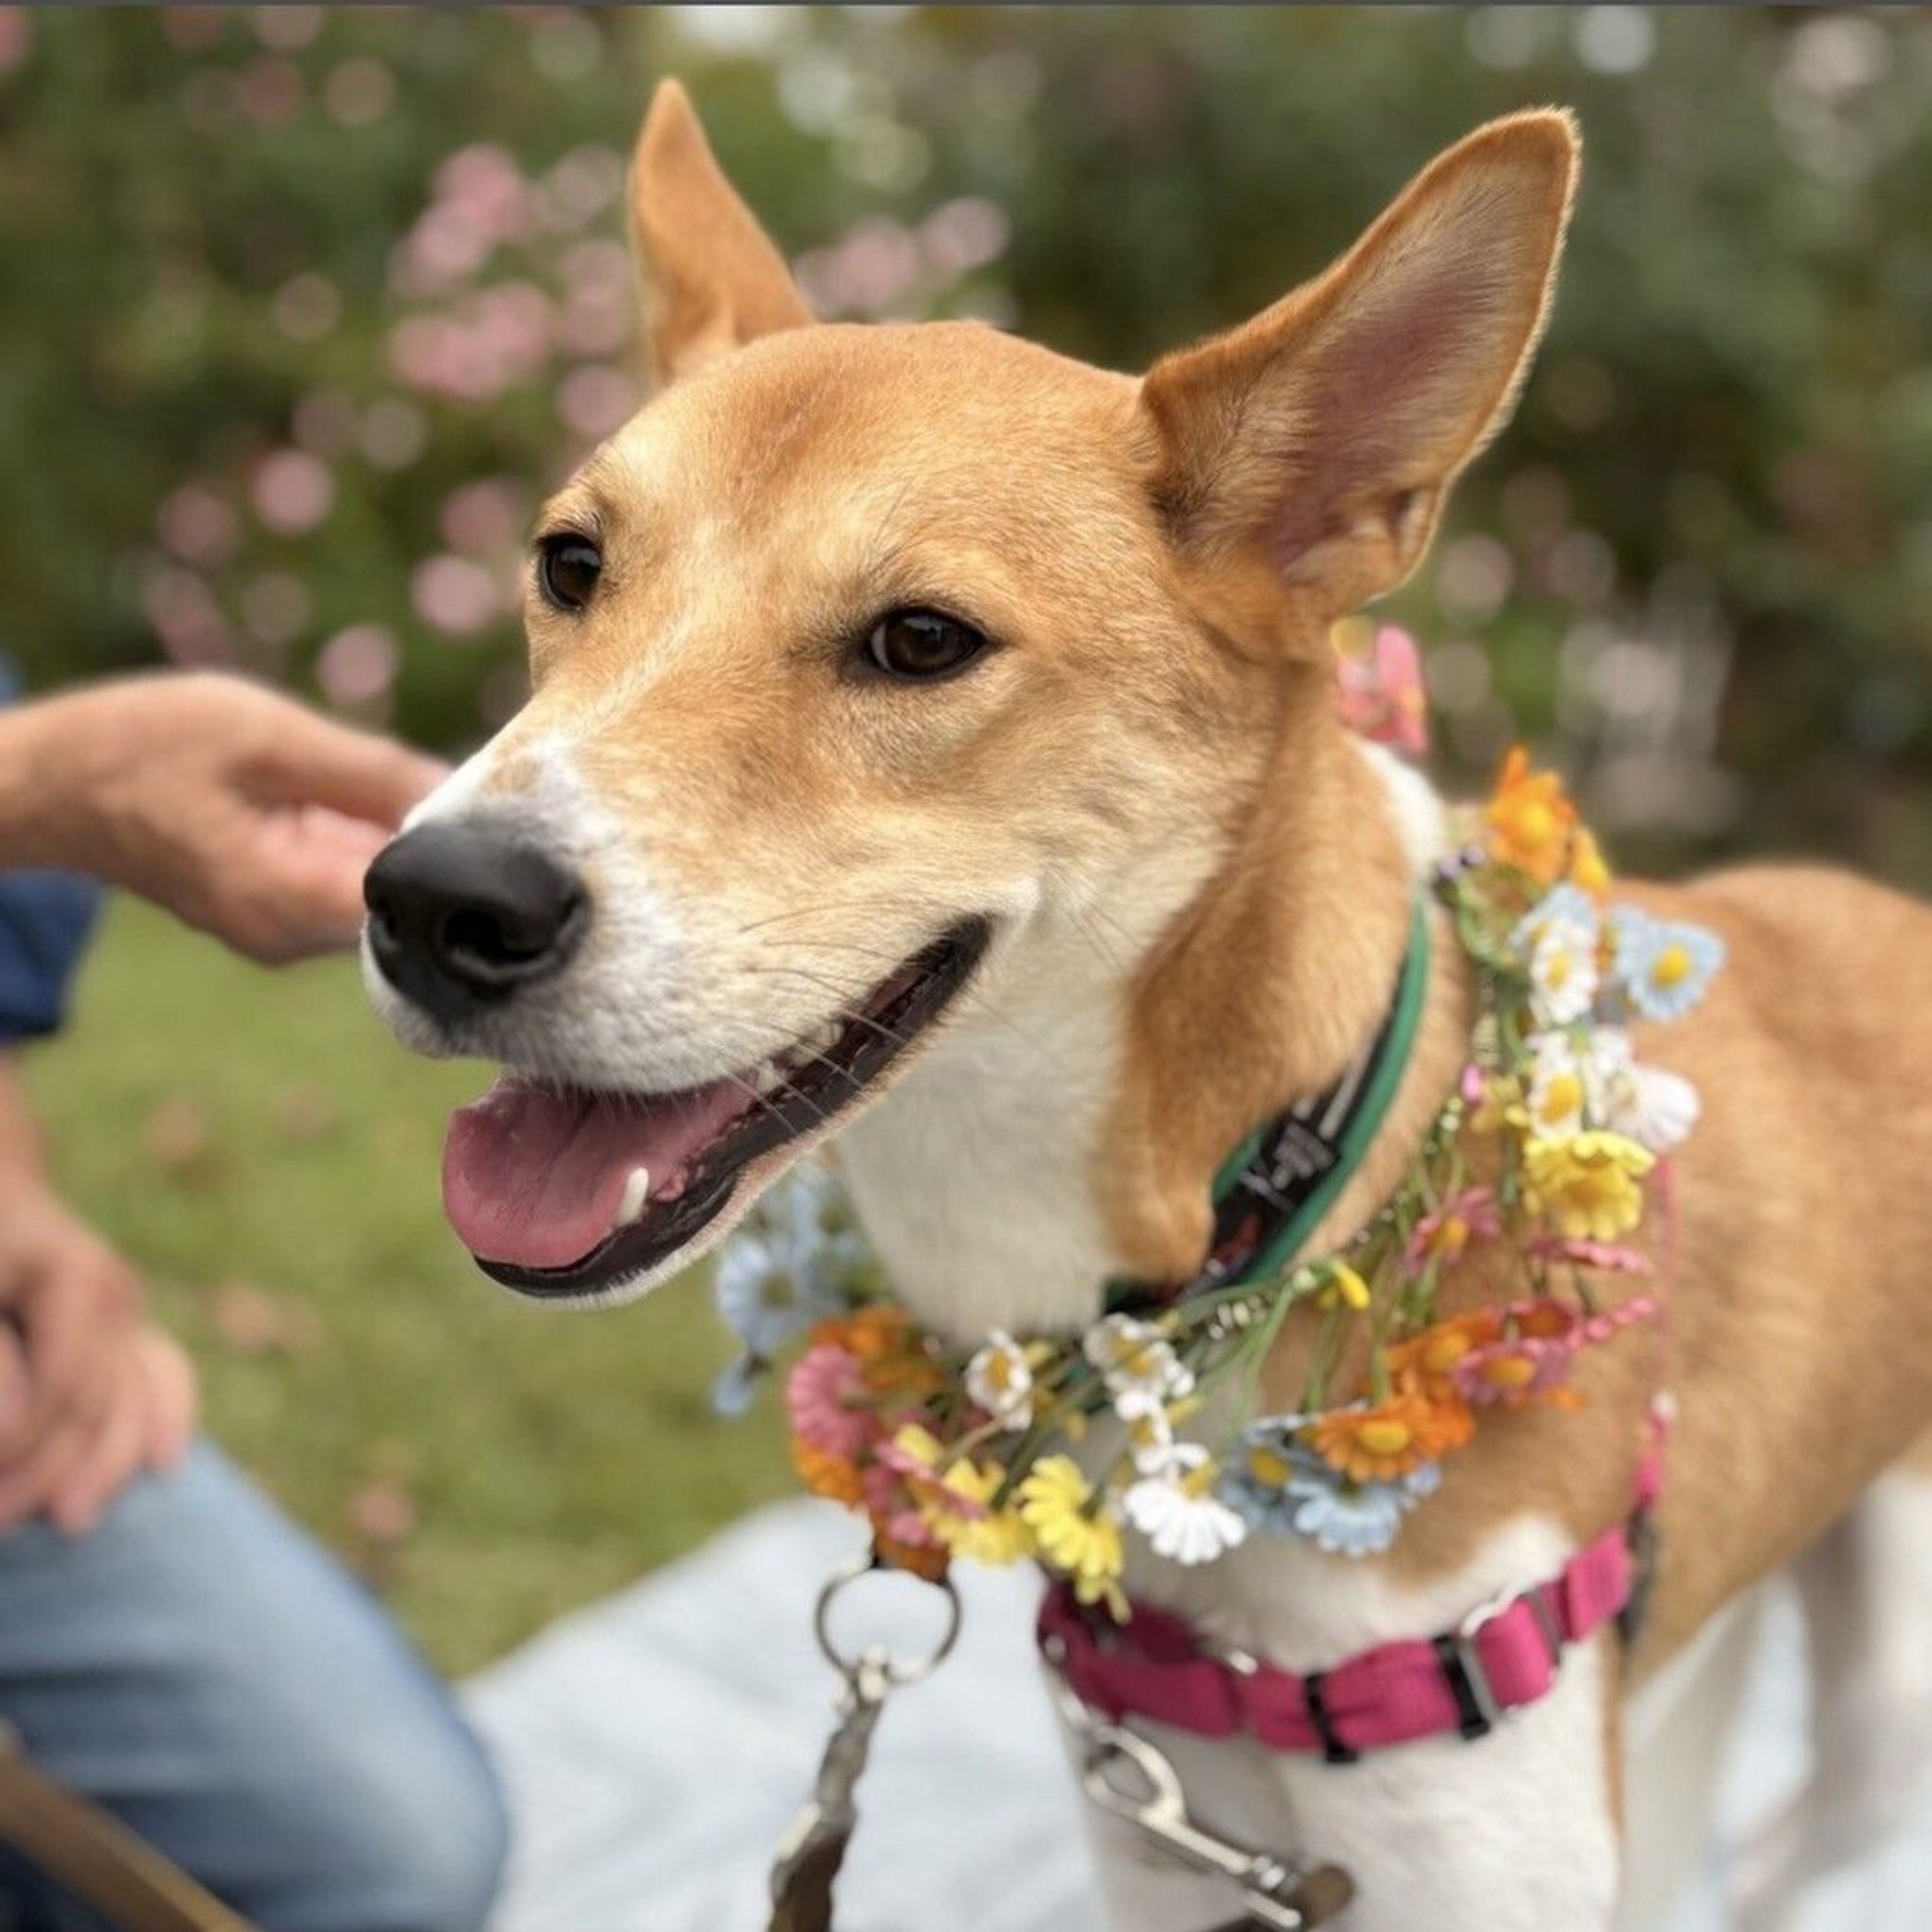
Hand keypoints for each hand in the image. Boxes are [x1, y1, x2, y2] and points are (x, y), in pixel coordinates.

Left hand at [0, 1177, 196, 1534]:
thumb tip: (14, 1429)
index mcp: (68, 1274)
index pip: (55, 1387)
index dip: (18, 1447)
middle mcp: (105, 1287)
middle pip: (93, 1400)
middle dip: (48, 1469)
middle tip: (0, 1522)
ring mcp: (123, 1304)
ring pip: (129, 1398)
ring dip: (102, 1463)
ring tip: (70, 1518)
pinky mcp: (128, 1319)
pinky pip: (162, 1372)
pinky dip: (166, 1414)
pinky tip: (164, 1462)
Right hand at [1, 672, 446, 962]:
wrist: (47, 781)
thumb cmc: (140, 747)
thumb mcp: (266, 736)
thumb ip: (368, 770)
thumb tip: (459, 791)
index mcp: (287, 903)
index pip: (415, 909)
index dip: (464, 863)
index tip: (498, 817)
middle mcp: (289, 937)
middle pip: (404, 906)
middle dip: (441, 849)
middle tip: (480, 791)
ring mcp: (279, 930)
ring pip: (377, 892)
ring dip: (402, 841)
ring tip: (431, 785)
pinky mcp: (273, 909)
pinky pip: (343, 880)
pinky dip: (364, 841)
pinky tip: (373, 795)